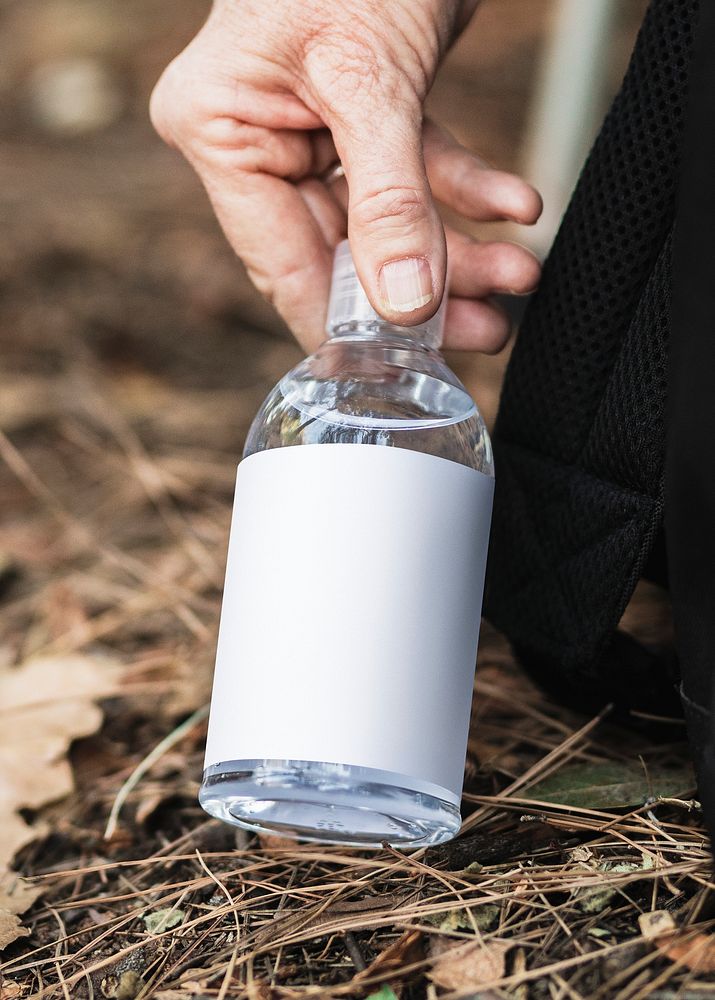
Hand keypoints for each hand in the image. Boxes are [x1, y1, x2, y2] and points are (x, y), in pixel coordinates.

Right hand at [150, 0, 541, 352]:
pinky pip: (415, 169)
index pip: (280, 261)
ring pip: (385, 219)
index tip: (400, 370)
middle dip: (423, 289)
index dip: (344, 323)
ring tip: (518, 276)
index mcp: (220, 128)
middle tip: (487, 327)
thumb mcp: (369, 78)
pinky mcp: (364, 112)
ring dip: (457, 250)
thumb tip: (404, 307)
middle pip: (342, 250)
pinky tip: (513, 206)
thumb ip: (388, 199)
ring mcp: (309, 126)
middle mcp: (255, 134)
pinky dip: (465, 187)